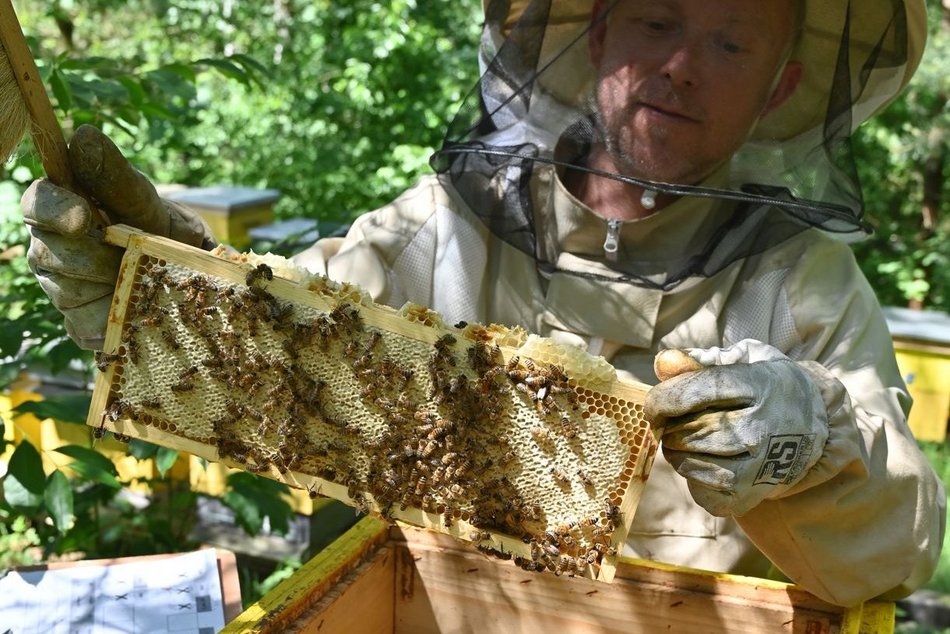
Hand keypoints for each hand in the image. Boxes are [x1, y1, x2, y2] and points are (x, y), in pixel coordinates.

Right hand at [22, 125, 214, 349]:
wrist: (194, 274)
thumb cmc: (164, 228)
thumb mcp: (150, 203)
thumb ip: (117, 177)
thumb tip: (83, 135)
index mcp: (63, 208)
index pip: (35, 204)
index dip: (53, 211)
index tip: (84, 218)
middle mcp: (53, 248)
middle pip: (47, 256)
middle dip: (93, 258)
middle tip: (133, 255)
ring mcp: (64, 287)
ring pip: (67, 294)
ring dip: (110, 287)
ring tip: (142, 279)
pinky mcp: (82, 321)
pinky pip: (86, 327)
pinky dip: (115, 321)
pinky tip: (136, 312)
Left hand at [645, 340, 828, 516]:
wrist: (814, 426)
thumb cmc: (766, 387)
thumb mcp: (745, 358)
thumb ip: (702, 359)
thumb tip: (662, 363)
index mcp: (757, 386)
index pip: (694, 393)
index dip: (662, 399)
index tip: (655, 403)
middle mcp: (759, 429)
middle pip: (688, 432)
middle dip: (669, 426)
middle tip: (674, 421)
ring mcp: (757, 467)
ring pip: (689, 463)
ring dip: (675, 450)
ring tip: (686, 438)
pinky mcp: (750, 495)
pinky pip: (702, 493)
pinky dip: (692, 477)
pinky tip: (702, 461)